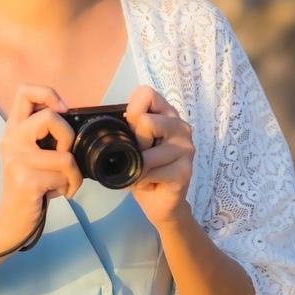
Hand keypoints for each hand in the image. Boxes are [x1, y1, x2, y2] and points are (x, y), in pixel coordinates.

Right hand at [0, 84, 83, 248]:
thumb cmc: (30, 185)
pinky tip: (58, 193)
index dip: (48, 94)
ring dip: (73, 172)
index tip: (62, 111)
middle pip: (50, 117)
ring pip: (64, 154)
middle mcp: (11, 140)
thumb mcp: (32, 154)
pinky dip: (69, 186)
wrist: (11, 220)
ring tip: (63, 182)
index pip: (24, 91)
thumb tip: (71, 118)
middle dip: (68, 137)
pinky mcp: (26, 180)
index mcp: (13, 129)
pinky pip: (64, 176)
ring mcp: (16, 160)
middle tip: (63, 155)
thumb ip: (44, 134)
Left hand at [123, 85, 194, 225]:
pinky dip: (140, 182)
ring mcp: (185, 149)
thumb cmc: (145, 168)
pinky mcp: (184, 171)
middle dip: (134, 143)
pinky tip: (149, 184)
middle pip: (146, 121)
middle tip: (140, 155)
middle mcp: (180, 127)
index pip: (147, 93)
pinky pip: (150, 173)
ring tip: (144, 173)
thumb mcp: (133, 143)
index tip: (131, 128)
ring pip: (146, 153)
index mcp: (167, 114)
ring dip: (136, 168)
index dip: (132, 110)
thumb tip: (108, 121)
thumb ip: (128, 127)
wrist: (160, 202)